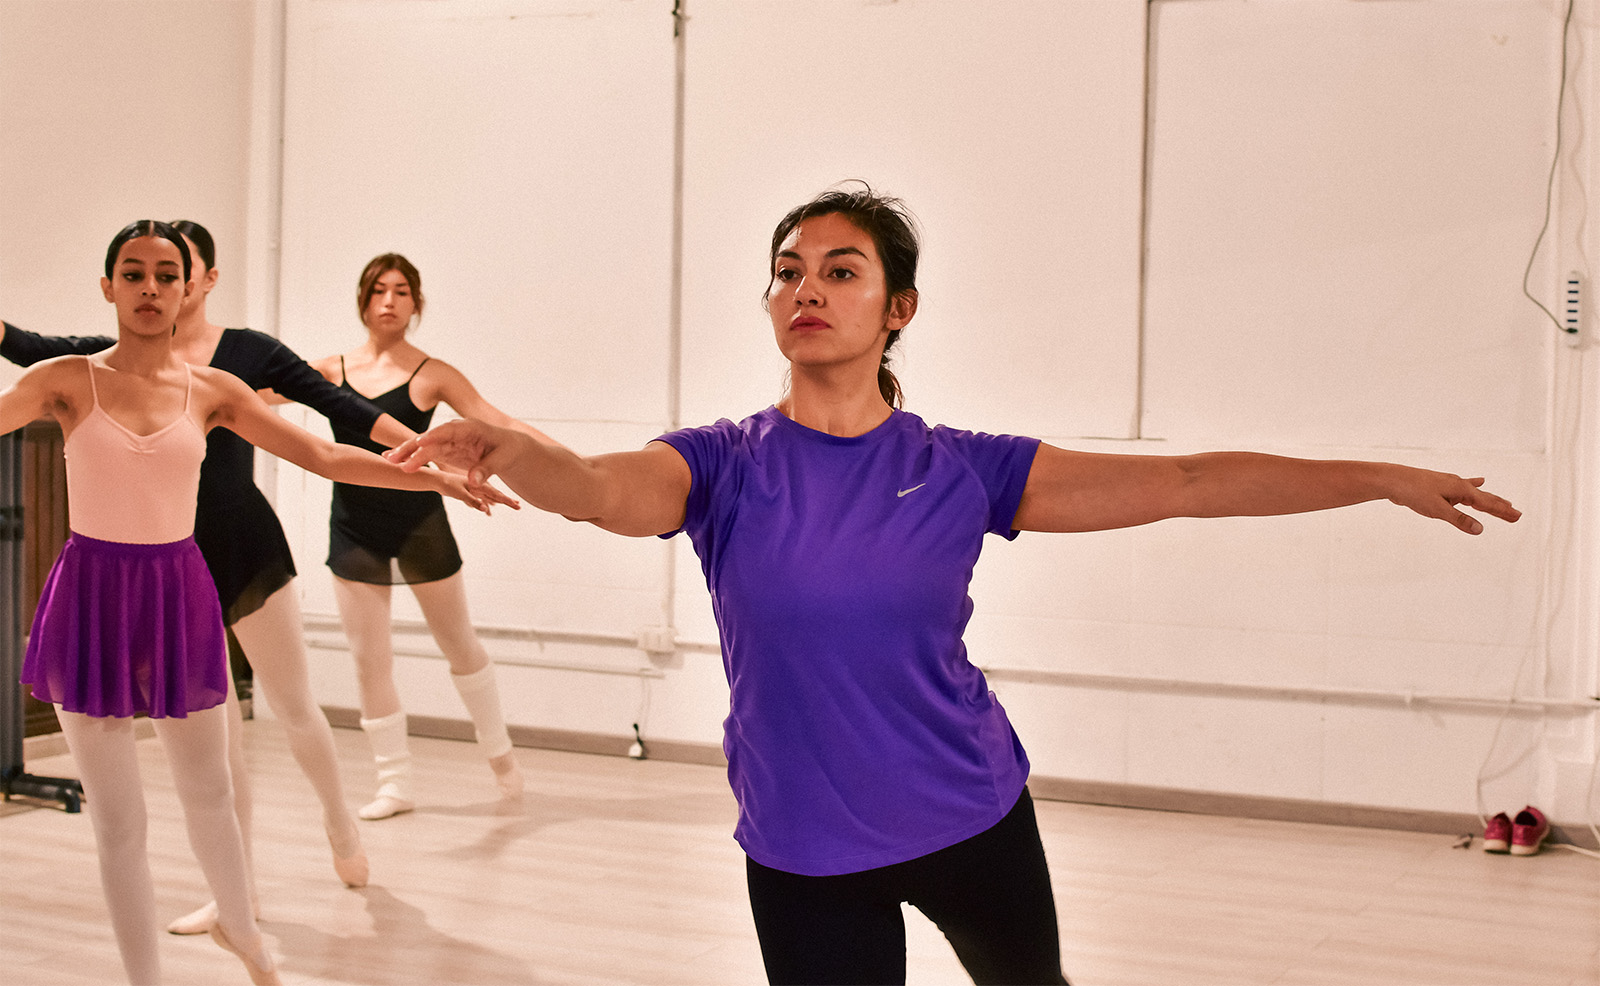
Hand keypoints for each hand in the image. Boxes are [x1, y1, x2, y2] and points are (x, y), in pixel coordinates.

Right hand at [387, 419, 499, 484]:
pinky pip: (426, 454)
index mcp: (471, 428)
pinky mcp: (446, 450)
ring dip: (407, 453)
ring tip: (388, 460)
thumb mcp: (503, 459)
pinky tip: (397, 464)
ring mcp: (449, 440)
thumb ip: (488, 468)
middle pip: (431, 438)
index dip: (434, 436)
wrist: (510, 447)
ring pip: (424, 446)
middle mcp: (455, 432)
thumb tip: (472, 481)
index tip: (420, 442)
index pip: (449, 430)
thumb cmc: (509, 450)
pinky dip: (412, 459)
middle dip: (413, 447)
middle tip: (395, 459)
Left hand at [434, 468, 519, 515]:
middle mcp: (479, 486)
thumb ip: (472, 501)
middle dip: (507, 500)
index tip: (517, 505)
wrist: (436, 479)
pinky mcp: (470, 492)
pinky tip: (491, 508)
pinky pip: (482, 499)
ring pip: (491, 497)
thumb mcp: (459, 493)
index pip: (497, 494)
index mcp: (479, 484)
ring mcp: (475, 489)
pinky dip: (489, 503)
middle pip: (496, 494)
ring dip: (501, 501)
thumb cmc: (446, 484)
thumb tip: (484, 509)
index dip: (507, 501)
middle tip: (519, 506)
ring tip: (512, 504)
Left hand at [1388, 469, 1519, 534]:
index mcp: (1461, 490)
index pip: (1487, 504)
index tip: (1518, 517)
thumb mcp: (1438, 509)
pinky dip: (1473, 487)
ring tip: (1504, 502)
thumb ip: (1459, 520)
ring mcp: (1450, 485)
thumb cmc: (1414, 492)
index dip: (1502, 511)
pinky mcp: (1440, 487)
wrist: (1393, 480)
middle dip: (1500, 507)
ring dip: (1489, 499)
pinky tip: (1479, 481)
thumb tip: (1480, 530)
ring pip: (1475, 494)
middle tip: (1517, 514)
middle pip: (1484, 498)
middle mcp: (1459, 485)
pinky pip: (1463, 489)